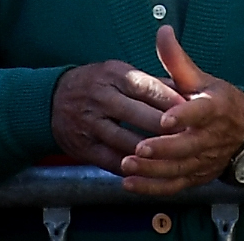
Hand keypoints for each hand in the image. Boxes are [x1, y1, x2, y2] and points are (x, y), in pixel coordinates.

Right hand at [48, 58, 181, 172]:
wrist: (53, 100)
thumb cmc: (97, 84)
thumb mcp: (118, 73)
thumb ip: (150, 82)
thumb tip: (184, 91)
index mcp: (113, 75)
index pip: (146, 87)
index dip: (169, 101)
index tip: (190, 112)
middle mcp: (100, 97)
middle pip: (137, 115)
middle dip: (164, 128)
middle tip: (188, 138)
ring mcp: (90, 123)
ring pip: (125, 140)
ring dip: (150, 152)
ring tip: (172, 157)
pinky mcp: (83, 146)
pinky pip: (110, 160)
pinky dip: (130, 166)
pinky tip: (148, 171)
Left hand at [116, 26, 243, 194]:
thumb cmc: (215, 99)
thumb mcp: (200, 78)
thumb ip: (177, 59)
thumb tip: (162, 30)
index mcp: (214, 108)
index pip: (201, 112)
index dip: (184, 116)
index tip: (166, 118)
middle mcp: (211, 138)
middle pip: (188, 146)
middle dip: (163, 149)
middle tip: (138, 147)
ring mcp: (204, 160)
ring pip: (179, 168)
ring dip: (153, 170)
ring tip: (127, 166)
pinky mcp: (197, 177)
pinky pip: (174, 186)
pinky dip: (152, 187)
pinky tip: (129, 184)